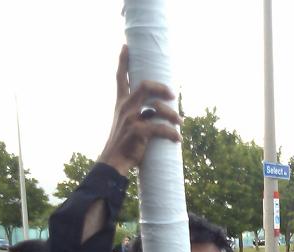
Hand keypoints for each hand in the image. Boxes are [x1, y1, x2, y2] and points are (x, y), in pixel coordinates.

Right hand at [98, 45, 180, 174]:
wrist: (113, 163)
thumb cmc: (124, 145)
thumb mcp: (128, 125)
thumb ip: (140, 115)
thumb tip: (161, 111)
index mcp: (121, 104)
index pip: (121, 78)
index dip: (123, 62)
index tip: (126, 46)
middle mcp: (125, 108)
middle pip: (144, 86)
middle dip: (161, 87)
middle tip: (173, 94)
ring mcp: (130, 119)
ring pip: (156, 107)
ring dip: (172, 114)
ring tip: (180, 122)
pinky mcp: (137, 132)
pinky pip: (160, 129)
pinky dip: (172, 134)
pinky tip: (178, 139)